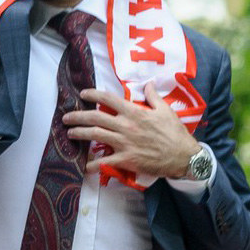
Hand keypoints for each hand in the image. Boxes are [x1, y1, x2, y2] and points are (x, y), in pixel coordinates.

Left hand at [64, 83, 200, 177]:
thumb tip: (148, 83)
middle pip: (95, 118)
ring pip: (95, 136)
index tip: (83, 94)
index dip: (93, 95)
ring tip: (69, 133)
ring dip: (79, 134)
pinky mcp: (126, 160)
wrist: (184, 156)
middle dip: (77, 116)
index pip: (108, 99)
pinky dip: (93, 164)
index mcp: (134, 112)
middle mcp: (126, 126)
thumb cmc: (175, 132)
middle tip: (66, 117)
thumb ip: (153, 96)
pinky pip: (105, 162)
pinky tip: (84, 165)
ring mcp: (124, 143)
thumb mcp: (166, 110)